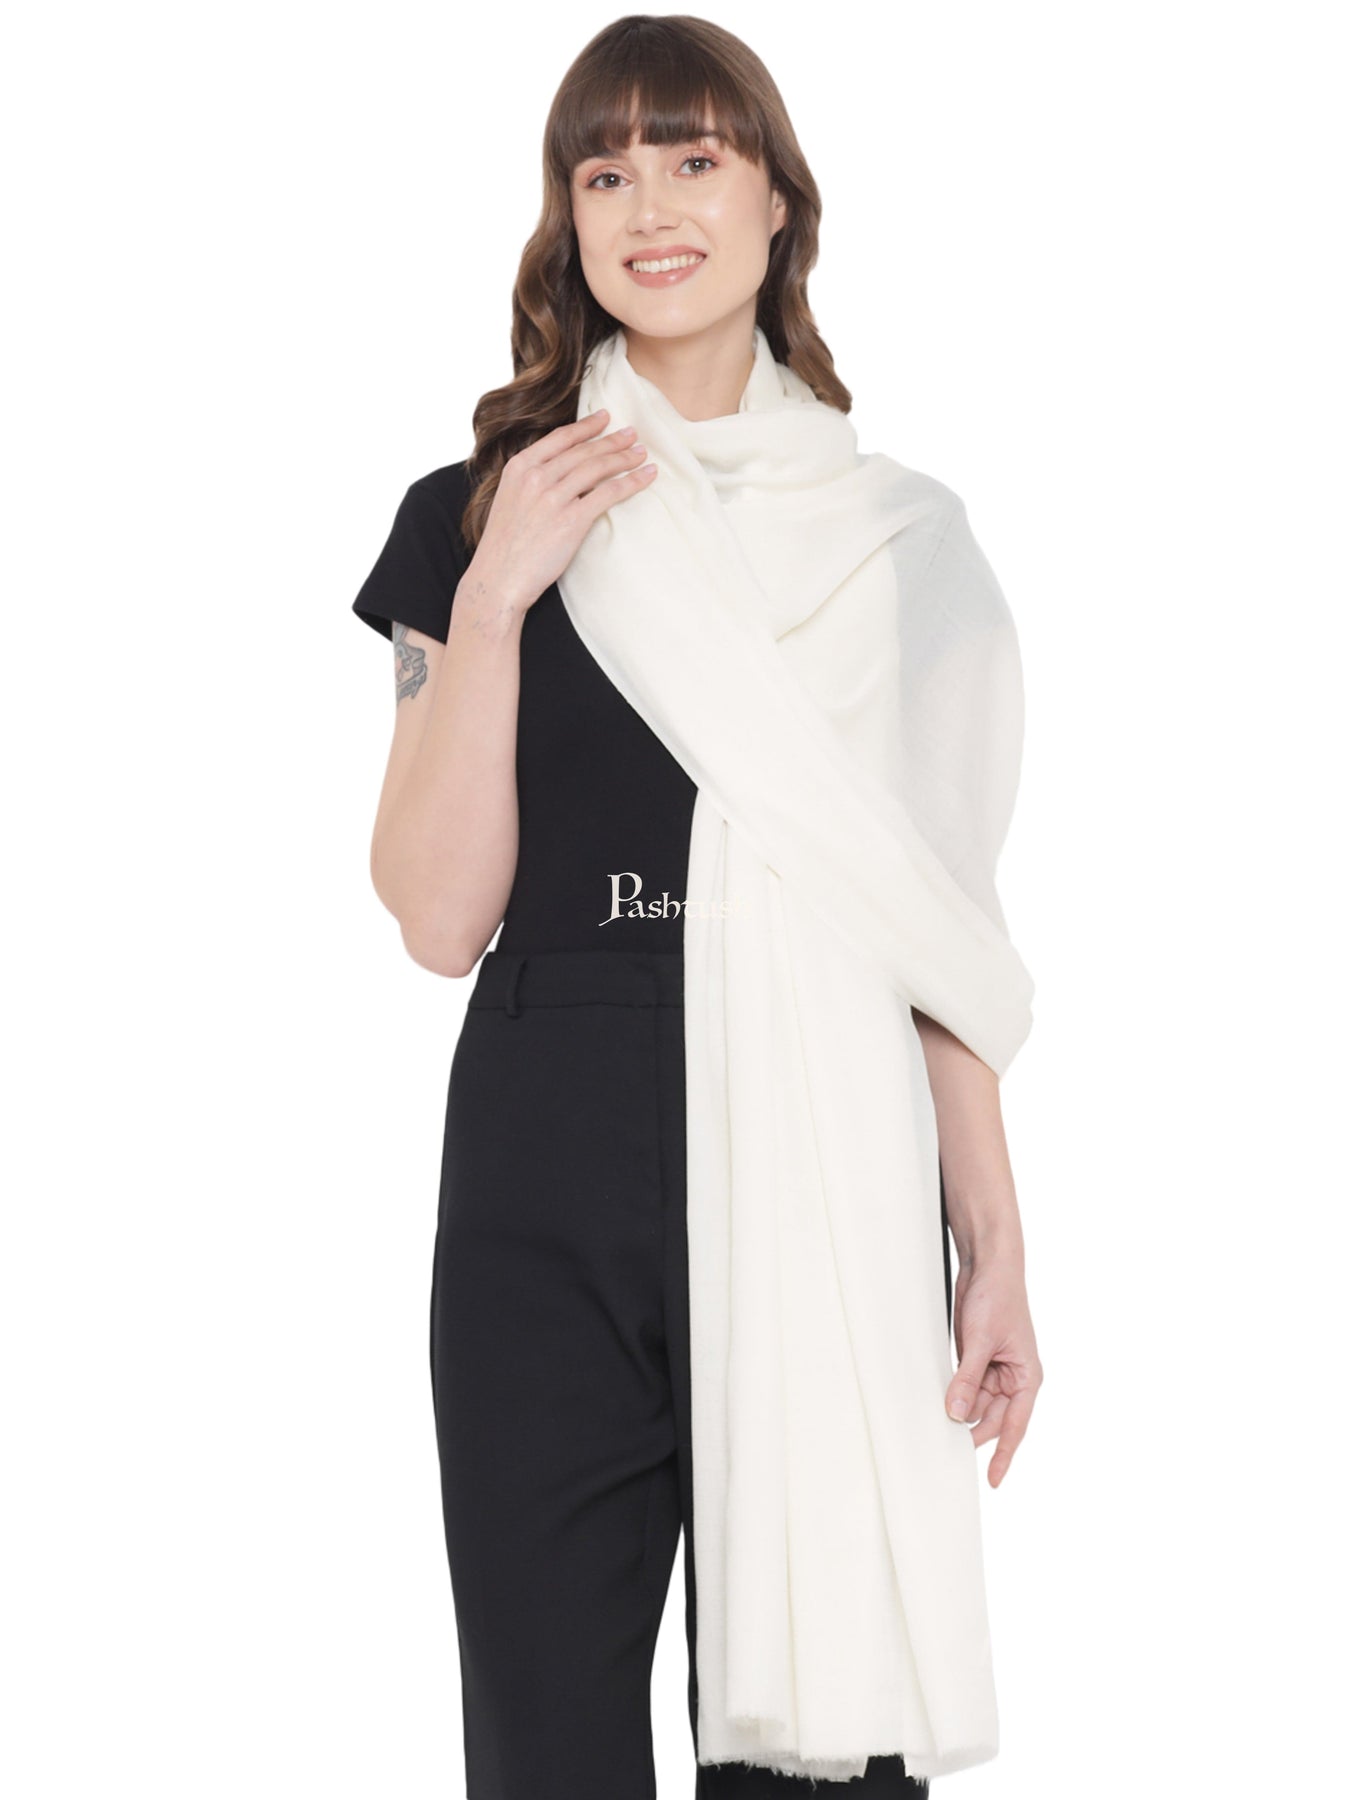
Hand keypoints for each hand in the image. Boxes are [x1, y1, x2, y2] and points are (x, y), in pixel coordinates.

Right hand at [467, 409, 656, 615]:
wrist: (499, 579)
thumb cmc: (504, 547)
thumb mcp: (509, 500)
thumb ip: (531, 481)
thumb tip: (560, 472)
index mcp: (519, 467)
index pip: (560, 438)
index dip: (586, 426)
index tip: (604, 418)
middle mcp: (536, 477)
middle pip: (583, 451)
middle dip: (612, 440)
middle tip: (632, 433)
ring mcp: (554, 497)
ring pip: (598, 467)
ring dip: (624, 457)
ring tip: (641, 453)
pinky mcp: (572, 520)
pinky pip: (608, 493)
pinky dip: (631, 482)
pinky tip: (646, 476)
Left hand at [944, 1256, 1042, 1486]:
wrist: (988, 1266)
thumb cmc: (998, 1298)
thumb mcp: (981, 1341)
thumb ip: (968, 1379)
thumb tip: (956, 1412)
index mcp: (1026, 1377)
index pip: (1015, 1425)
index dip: (1004, 1454)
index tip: (992, 1480)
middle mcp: (1012, 1378)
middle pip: (990, 1418)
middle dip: (970, 1429)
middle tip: (944, 1446)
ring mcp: (993, 1369)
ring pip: (974, 1403)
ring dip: (958, 1409)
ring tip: (937, 1419)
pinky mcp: (976, 1359)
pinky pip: (964, 1386)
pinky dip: (953, 1392)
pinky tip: (939, 1400)